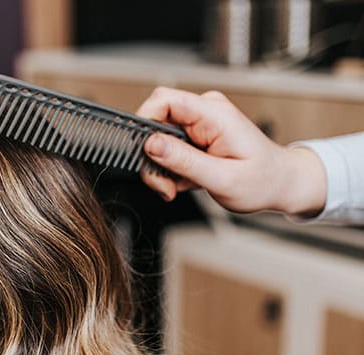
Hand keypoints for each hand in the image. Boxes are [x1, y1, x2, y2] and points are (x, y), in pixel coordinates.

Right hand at [135, 87, 325, 216]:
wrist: (280, 183)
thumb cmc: (262, 180)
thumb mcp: (222, 178)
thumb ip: (184, 161)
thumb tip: (151, 144)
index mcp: (214, 115)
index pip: (164, 100)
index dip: (144, 122)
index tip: (141, 153)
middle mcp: (205, 113)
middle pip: (155, 124)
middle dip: (152, 158)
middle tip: (165, 185)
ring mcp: (200, 123)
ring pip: (157, 140)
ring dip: (160, 169)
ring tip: (176, 187)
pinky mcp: (196, 135)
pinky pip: (167, 148)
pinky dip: (169, 170)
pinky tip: (184, 181)